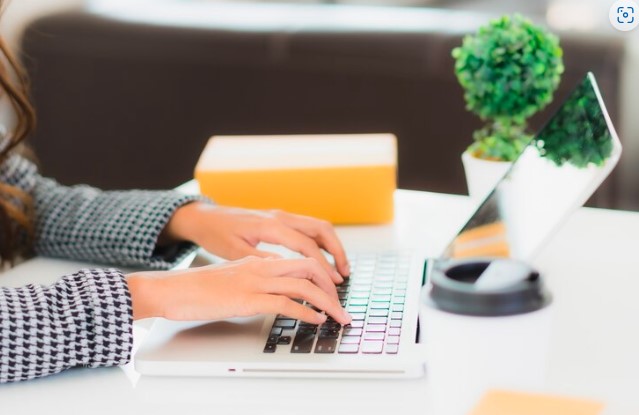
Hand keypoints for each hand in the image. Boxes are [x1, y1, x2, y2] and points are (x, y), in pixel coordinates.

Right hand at [127, 256, 351, 324]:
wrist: (172, 289)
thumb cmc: (198, 287)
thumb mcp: (233, 276)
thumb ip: (255, 277)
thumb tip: (276, 288)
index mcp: (258, 260)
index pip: (301, 260)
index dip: (322, 275)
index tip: (333, 292)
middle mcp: (261, 266)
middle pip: (309, 267)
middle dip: (332, 286)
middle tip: (342, 305)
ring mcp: (255, 281)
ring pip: (303, 284)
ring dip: (327, 302)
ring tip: (338, 316)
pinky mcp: (247, 299)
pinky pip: (285, 302)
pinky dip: (306, 312)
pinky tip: (315, 320)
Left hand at [163, 203, 349, 282]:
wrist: (204, 217)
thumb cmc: (215, 233)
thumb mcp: (234, 251)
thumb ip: (262, 261)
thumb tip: (287, 272)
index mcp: (270, 226)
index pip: (306, 245)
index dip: (323, 265)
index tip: (332, 283)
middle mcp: (280, 217)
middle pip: (321, 230)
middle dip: (337, 252)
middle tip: (344, 275)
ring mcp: (282, 216)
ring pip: (318, 226)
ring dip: (332, 246)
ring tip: (340, 269)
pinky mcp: (280, 219)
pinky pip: (309, 227)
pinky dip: (322, 242)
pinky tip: (323, 258)